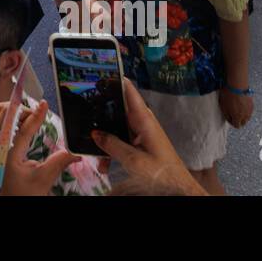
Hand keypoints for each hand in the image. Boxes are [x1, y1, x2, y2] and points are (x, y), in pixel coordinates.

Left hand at [0, 100, 81, 195]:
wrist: (12, 203)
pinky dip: (14, 118)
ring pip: (2, 116)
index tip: (44, 104)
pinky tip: (25, 123)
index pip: (22, 129)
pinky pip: (3, 124)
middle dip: (22, 109)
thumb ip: (58, 163)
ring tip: (33, 117)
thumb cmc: (24, 194)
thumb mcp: (43, 179)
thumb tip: (76, 152)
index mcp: (8, 152)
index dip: (35, 115)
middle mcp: (0, 145)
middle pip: (5, 114)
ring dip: (17, 112)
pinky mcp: (2, 147)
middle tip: (38, 114)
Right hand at [92, 78, 204, 195]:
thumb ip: (112, 145)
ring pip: (117, 127)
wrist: (177, 188)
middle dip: (102, 114)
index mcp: (144, 119)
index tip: (100, 72)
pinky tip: (104, 163)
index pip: (129, 91)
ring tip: (93, 150)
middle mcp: (142, 123)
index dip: (116, 80)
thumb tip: (95, 133)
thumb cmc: (162, 173)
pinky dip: (111, 149)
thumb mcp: (133, 160)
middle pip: (118, 109)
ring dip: (105, 138)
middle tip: (84, 113)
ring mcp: (141, 134)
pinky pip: (121, 140)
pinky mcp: (140, 144)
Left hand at [219, 88, 253, 127]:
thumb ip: (227, 115)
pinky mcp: (252, 104)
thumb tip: (230, 119)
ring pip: (247, 117)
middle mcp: (246, 115)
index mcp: (238, 117)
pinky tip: (241, 104)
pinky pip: (249, 111)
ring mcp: (250, 110)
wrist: (237, 85)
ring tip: (237, 108)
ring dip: (242, 115)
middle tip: (233, 113)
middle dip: (238, 120)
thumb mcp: (223, 107)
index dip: (232, 122)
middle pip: (243, 123)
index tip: (229, 117)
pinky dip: (246, 110)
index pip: (237, 126)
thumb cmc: (228, 96)